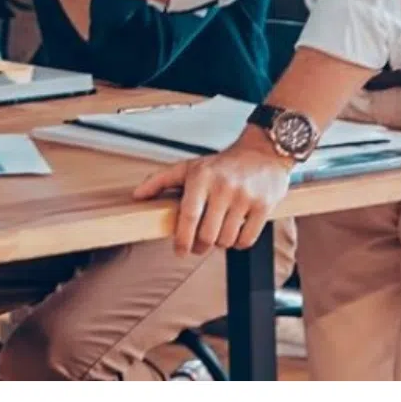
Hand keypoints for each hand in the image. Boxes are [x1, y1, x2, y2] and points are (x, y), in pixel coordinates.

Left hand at [133, 131, 291, 255]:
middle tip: (201, 243)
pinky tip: (237, 229)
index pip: (188, 217)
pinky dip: (239, 242)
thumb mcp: (190, 167)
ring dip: (221, 242)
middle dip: (201, 245)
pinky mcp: (264, 204)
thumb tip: (136, 195)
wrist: (264, 151)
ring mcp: (245, 196)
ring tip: (221, 229)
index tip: (179, 251)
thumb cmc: (223, 164)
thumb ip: (161, 180)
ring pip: (226, 240)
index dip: (182, 240)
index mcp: (202, 176)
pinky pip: (246, 240)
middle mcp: (224, 185)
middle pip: (207, 235)